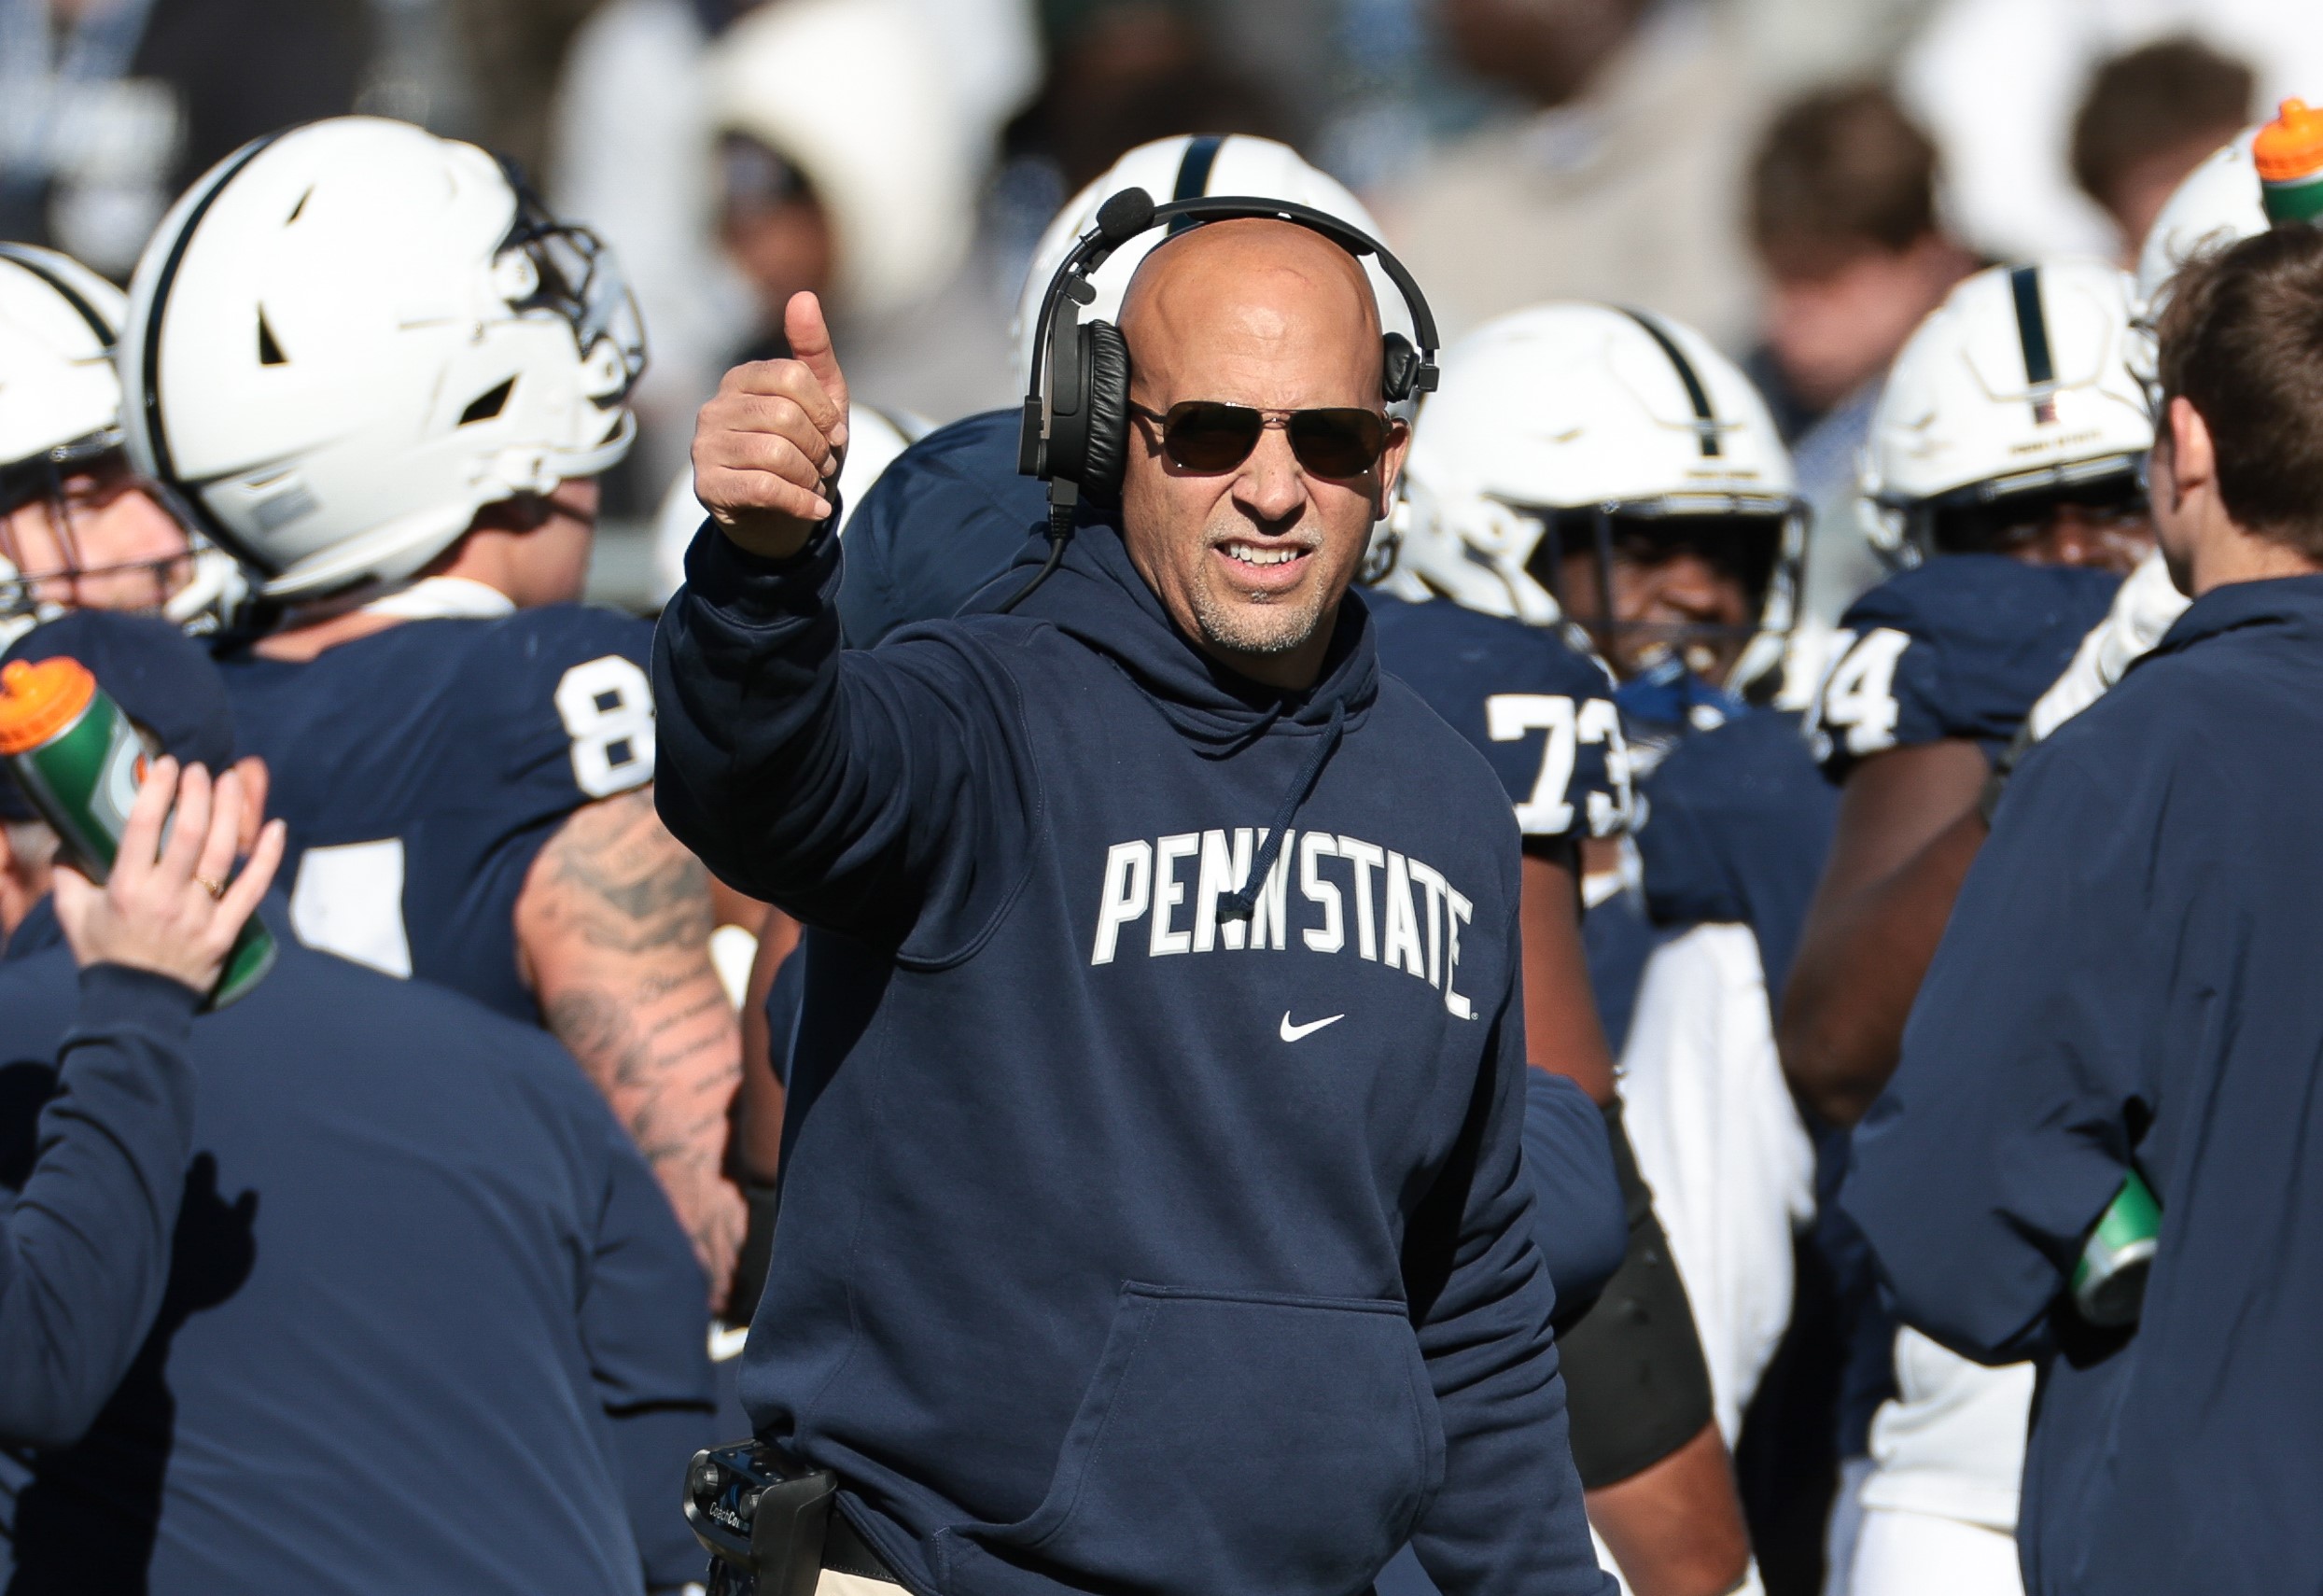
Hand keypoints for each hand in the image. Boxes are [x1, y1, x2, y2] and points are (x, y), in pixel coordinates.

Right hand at [54, 757, 287, 993]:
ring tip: (233, 781)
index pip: (142, 828)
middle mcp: (165, 898)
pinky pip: (253, 889)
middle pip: (189, 834)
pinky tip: (277, 827)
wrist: (135, 1006)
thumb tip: (68, 839)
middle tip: (202, 770)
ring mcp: (199, 915)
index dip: (158, 791)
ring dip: (231, 812)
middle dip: (198, 794)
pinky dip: (268, 857)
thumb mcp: (73, 914)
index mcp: (126, 888)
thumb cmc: (104, 955)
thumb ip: (67, 875)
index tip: (167, 766)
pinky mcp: (226, 931)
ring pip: (222, 853)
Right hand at [692, 291, 851, 560]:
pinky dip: (801, 502)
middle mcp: (715, 408)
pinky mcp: (707, 486)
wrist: (778, 516)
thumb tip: (804, 296)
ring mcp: (705, 447)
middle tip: (824, 465)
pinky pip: (763, 487)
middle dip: (819, 447)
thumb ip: (814, 351)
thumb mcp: (820, 400)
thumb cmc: (801, 450)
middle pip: (785, 417)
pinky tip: (815, 509)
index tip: (835, 434)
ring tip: (814, 484)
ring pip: (775, 454)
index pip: (792, 376)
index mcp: (741, 379)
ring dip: (810, 476)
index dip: (825, 410)